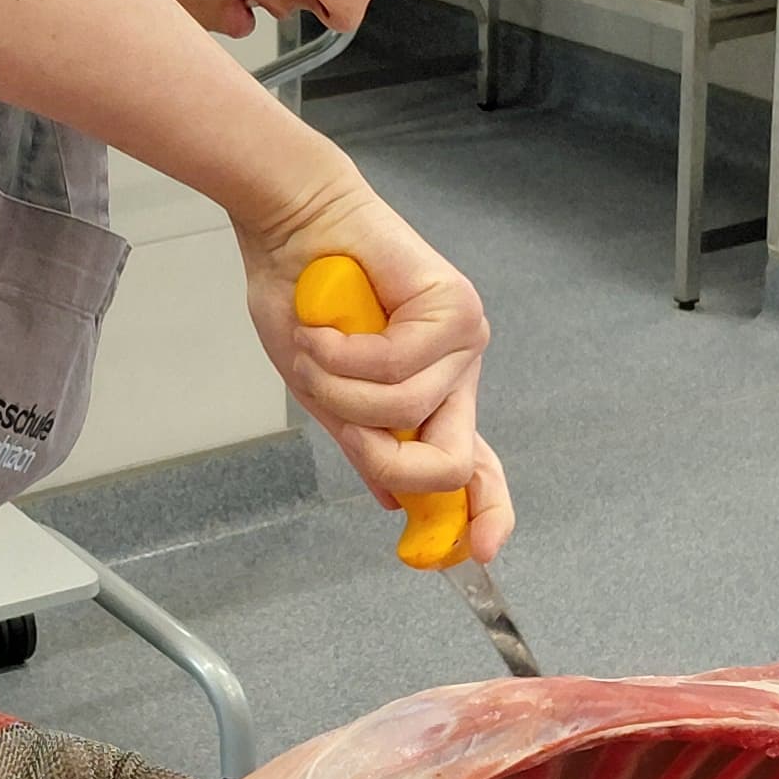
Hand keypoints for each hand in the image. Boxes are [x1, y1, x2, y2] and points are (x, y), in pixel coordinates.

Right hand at [234, 172, 514, 562]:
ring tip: (318, 346)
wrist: (293, 225)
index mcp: (433, 398)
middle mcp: (457, 373)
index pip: (478, 469)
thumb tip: (395, 500)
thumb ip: (365, 442)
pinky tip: (326, 326)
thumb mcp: (326, 392)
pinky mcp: (454, 307)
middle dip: (385, 457)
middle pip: (453, 462)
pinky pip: (397, 366)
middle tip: (337, 414)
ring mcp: (461, 340)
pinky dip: (344, 355)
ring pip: (405, 414)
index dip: (485, 513)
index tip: (478, 553)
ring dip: (340, 389)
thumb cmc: (301, 298)